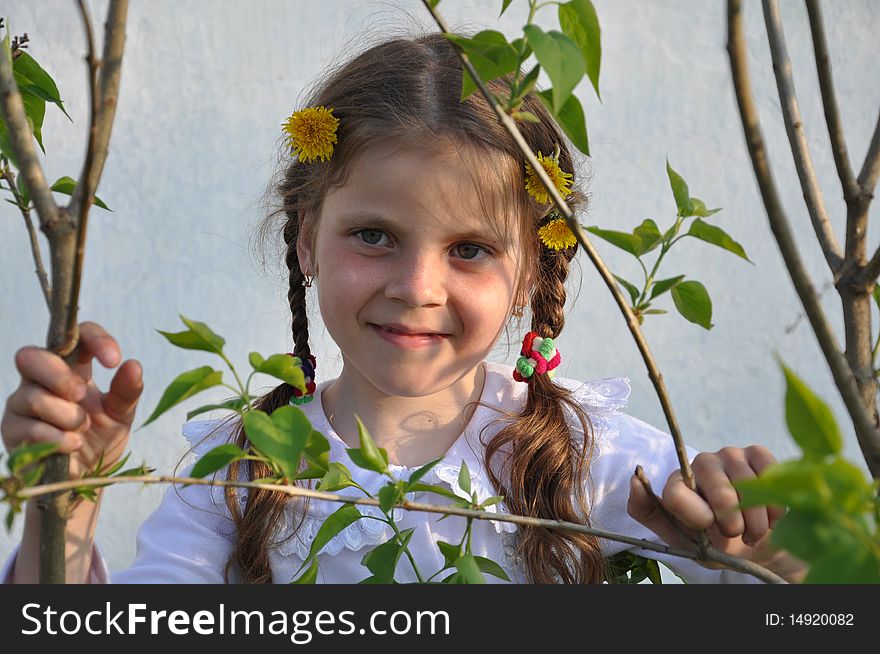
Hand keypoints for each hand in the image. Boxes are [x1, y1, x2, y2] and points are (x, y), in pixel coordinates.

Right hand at [1, 321, 143, 478]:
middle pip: (31, 356)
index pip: (76, 337)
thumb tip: (133, 365)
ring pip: (32, 396)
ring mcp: (21, 404)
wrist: (84, 480)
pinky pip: (28, 427)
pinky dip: (57, 438)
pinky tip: (72, 446)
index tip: (113, 360)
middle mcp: (41, 381)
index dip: (94, 340)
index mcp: (72, 369)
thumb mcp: (121, 415)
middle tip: (82, 395)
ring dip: (65, 416)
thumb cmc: (100, 439)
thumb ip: (127, 391)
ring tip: (81, 430)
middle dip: (60, 376)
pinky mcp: (11, 430)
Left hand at [627, 446, 804, 581]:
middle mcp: (700, 462)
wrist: (750, 546)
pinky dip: (774, 505)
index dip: (696, 517)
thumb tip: (634, 477)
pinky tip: (769, 515)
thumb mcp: (675, 536)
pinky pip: (769, 475)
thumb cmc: (710, 541)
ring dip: (756, 521)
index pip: (676, 493)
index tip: (708, 529)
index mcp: (677, 482)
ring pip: (748, 487)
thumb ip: (647, 511)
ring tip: (752, 531)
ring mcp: (730, 454)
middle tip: (734, 534)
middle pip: (718, 490)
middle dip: (731, 523)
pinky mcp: (757, 453)